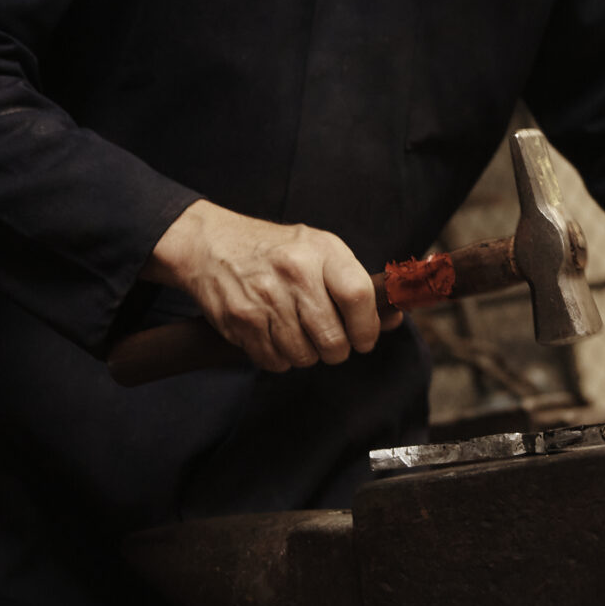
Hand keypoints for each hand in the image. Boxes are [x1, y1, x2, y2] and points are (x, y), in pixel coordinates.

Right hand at [142, 200, 396, 373]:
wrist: (210, 244)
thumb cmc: (274, 250)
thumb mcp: (319, 250)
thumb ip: (355, 283)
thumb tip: (393, 318)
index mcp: (321, 250)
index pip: (358, 296)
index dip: (368, 328)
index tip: (365, 339)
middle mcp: (294, 272)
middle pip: (333, 338)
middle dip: (336, 351)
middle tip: (330, 341)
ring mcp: (265, 297)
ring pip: (303, 356)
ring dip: (305, 355)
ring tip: (297, 333)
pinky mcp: (241, 320)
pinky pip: (273, 361)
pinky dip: (278, 358)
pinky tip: (273, 336)